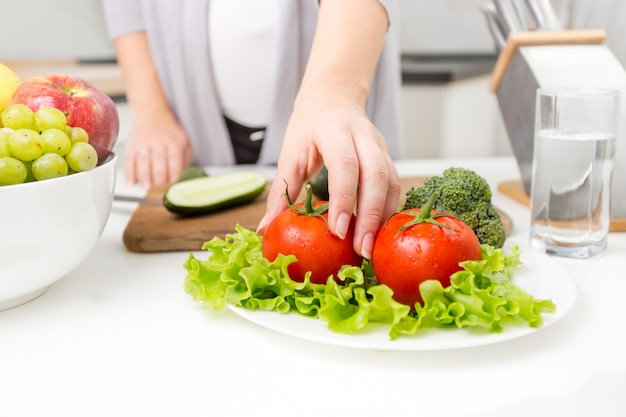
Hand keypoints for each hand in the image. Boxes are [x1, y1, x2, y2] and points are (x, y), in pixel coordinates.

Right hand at [124, 113, 191, 186]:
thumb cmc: (170, 133)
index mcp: (174, 141)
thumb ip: (185, 160)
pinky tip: (131, 182)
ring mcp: (144, 142)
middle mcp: (159, 141)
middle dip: (158, 175)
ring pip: (143, 159)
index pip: (174, 157)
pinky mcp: (132, 144)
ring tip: (145, 187)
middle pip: (158, 159)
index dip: (174, 171)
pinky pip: (129, 158)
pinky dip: (129, 172)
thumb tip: (182, 178)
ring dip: (143, 175)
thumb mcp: (184, 142)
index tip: (173, 183)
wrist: (152, 113)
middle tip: (158, 187)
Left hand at [258, 93, 400, 259]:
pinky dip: (388, 211)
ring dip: (382, 218)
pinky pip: (395, 186)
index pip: (344, 164)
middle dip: (369, 216)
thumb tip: (265, 229)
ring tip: (370, 248)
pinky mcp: (388, 157)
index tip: (338, 231)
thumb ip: (280, 192)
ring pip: (391, 182)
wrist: (332, 100)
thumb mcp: (289, 154)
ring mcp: (380, 145)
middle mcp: (363, 135)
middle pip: (375, 175)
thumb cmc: (307, 129)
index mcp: (333, 130)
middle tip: (360, 250)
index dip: (343, 198)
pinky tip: (378, 233)